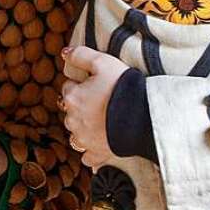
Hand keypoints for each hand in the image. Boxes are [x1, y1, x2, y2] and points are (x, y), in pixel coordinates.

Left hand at [60, 46, 128, 167]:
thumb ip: (81, 55)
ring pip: (76, 132)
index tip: (96, 85)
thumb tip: (64, 53)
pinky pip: (88, 155)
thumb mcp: (103, 62)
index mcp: (72, 98)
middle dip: (81, 106)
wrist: (145, 116)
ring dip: (84, 127)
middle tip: (102, 102)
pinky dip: (91, 151)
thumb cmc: (124, 87)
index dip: (82, 84)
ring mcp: (84, 138)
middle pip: (71, 110)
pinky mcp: (97, 153)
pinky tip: (100, 144)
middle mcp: (73, 120)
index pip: (68, 88)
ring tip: (103, 121)